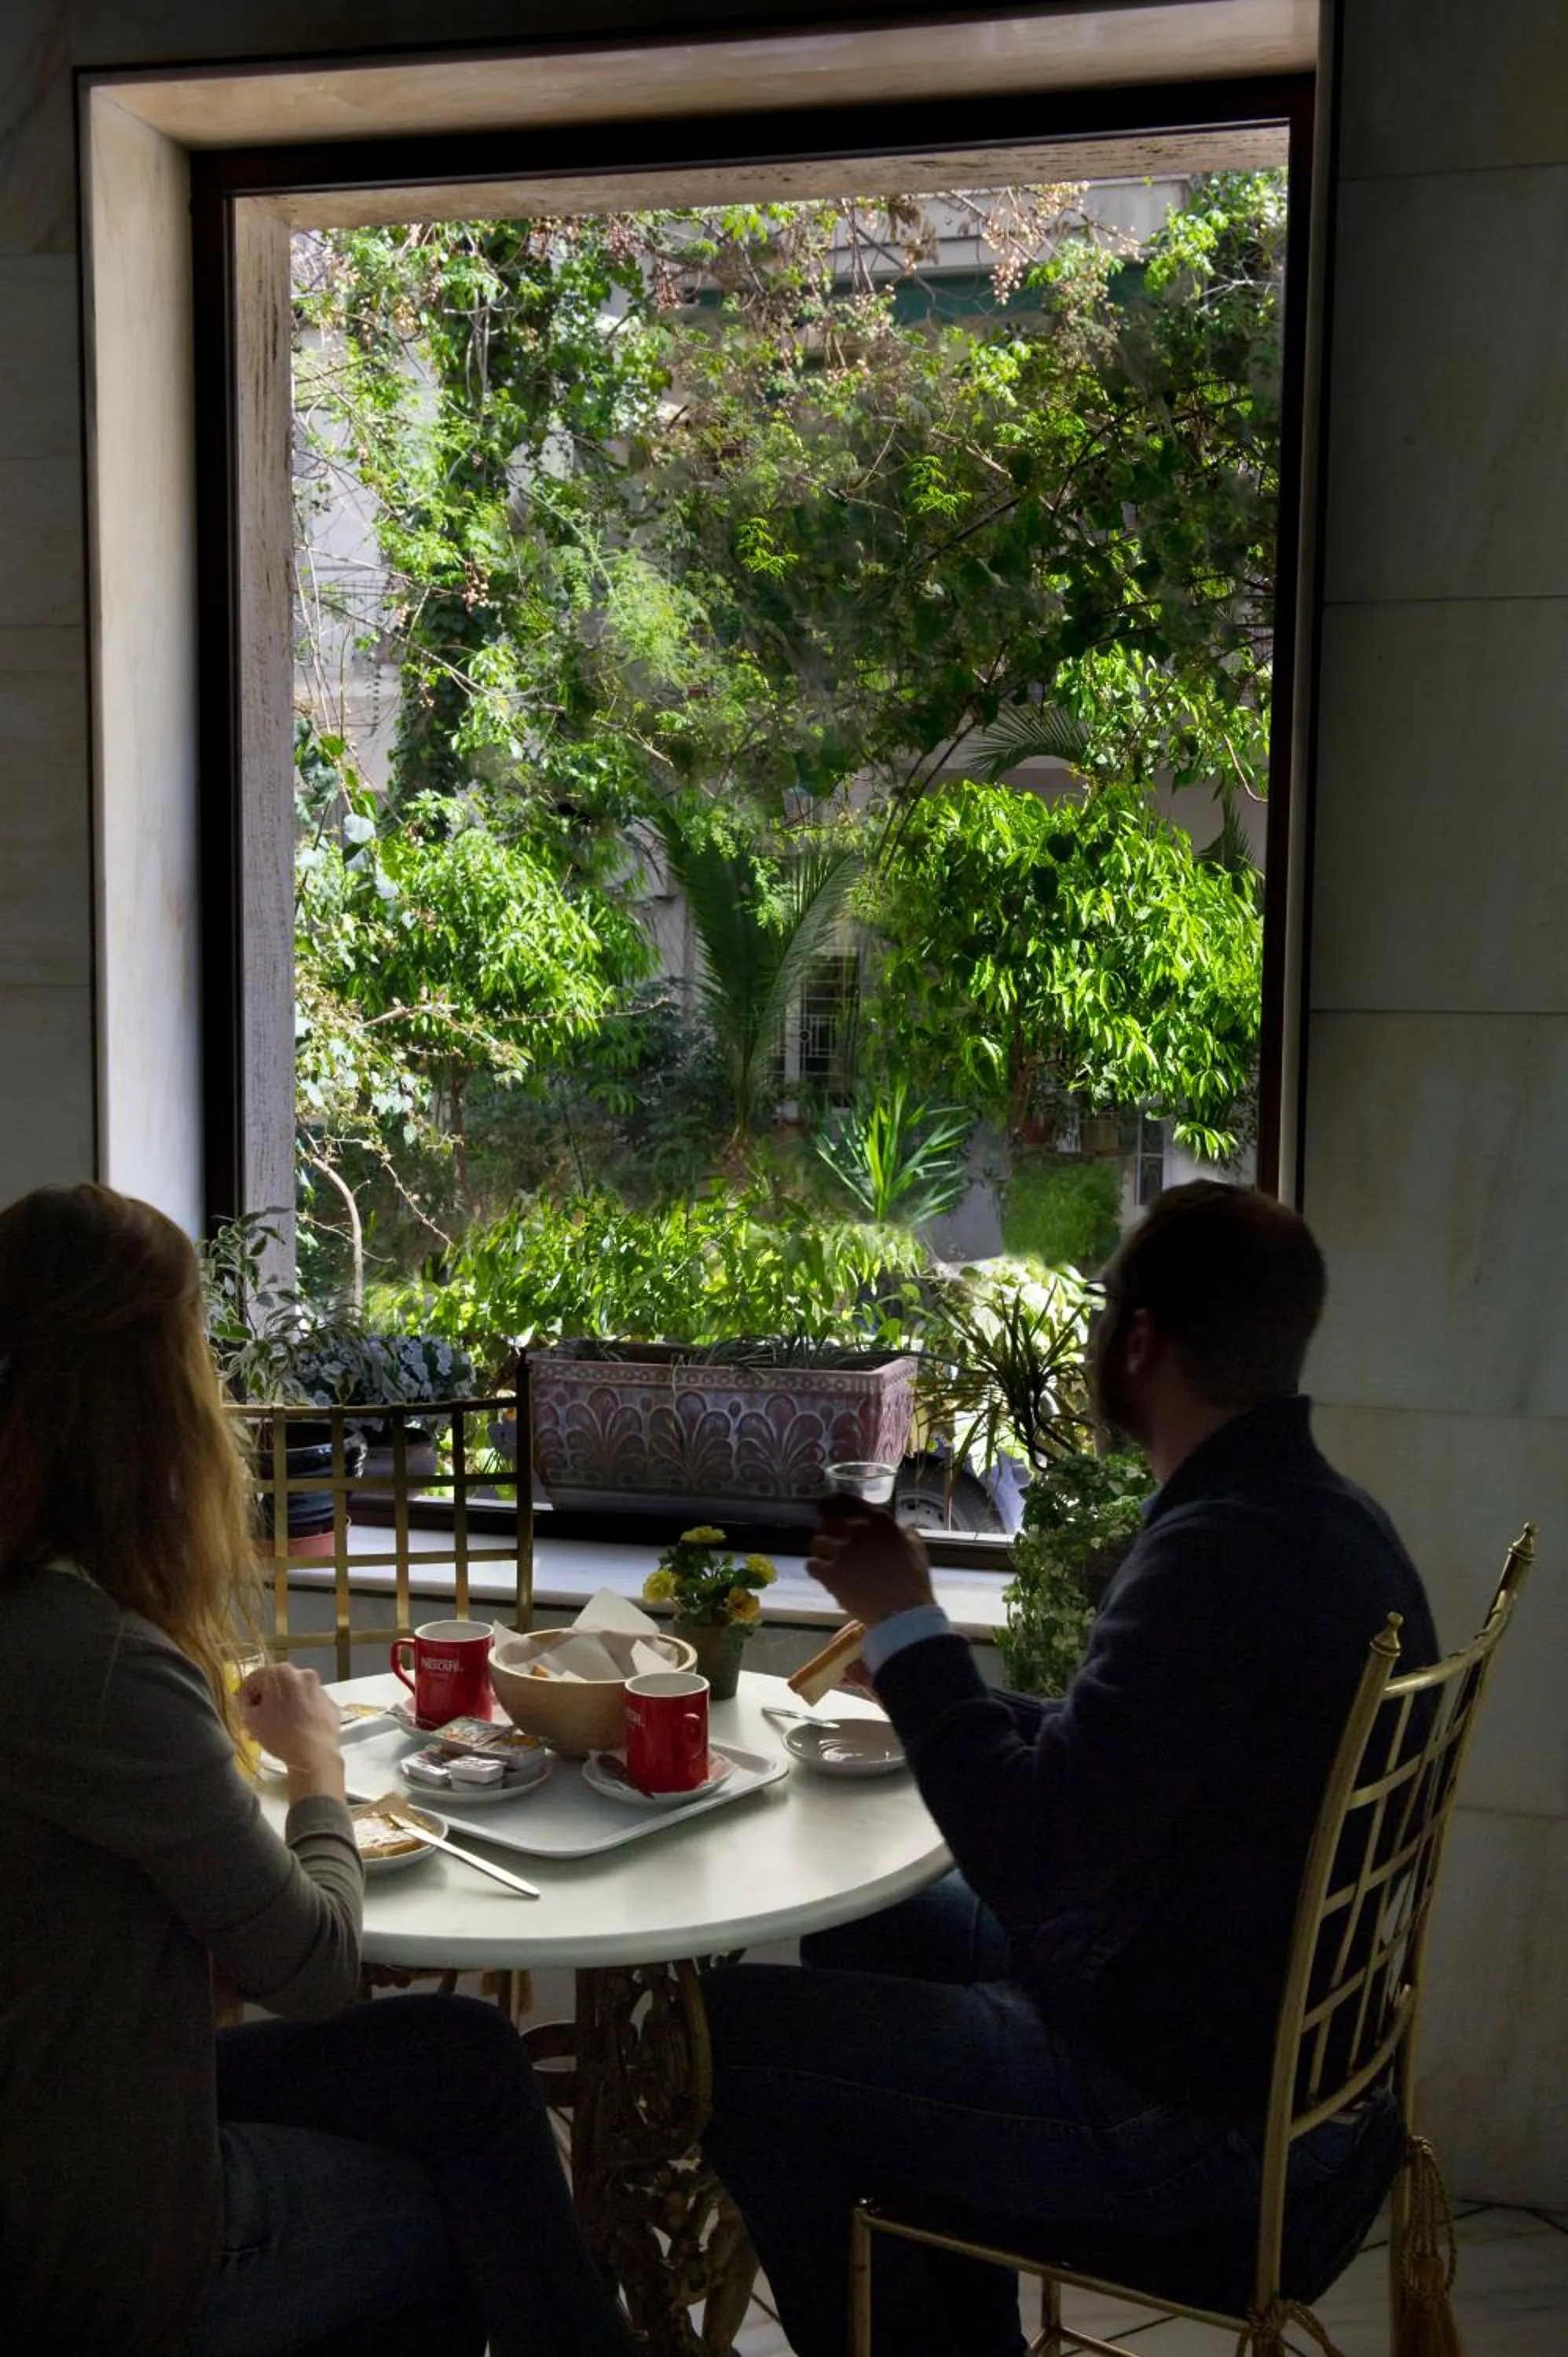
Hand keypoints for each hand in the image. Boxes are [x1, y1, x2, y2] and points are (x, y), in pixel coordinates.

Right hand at [240, 1662, 342, 1792]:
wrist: (315, 1753)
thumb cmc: (278, 1733)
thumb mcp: (250, 1719)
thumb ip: (245, 1703)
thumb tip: (249, 1700)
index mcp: (282, 1672)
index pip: (255, 1678)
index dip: (246, 1694)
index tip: (244, 1710)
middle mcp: (304, 1674)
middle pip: (278, 1685)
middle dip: (267, 1701)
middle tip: (258, 1721)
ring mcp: (321, 1690)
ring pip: (296, 1696)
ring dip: (285, 1708)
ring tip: (277, 1730)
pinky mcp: (331, 1706)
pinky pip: (311, 1707)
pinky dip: (303, 1715)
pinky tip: (297, 1731)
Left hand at [806, 1501, 933, 1626]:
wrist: (904, 1612)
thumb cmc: (913, 1581)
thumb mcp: (915, 1546)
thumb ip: (901, 1532)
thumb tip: (897, 1528)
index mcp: (878, 1520)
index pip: (844, 1500)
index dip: (830, 1503)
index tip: (825, 1508)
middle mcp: (857, 1530)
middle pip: (826, 1521)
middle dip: (826, 1531)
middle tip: (831, 1542)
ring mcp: (842, 1551)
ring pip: (817, 1543)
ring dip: (822, 1552)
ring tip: (829, 1562)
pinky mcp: (830, 1573)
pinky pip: (811, 1564)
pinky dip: (817, 1570)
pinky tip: (826, 1576)